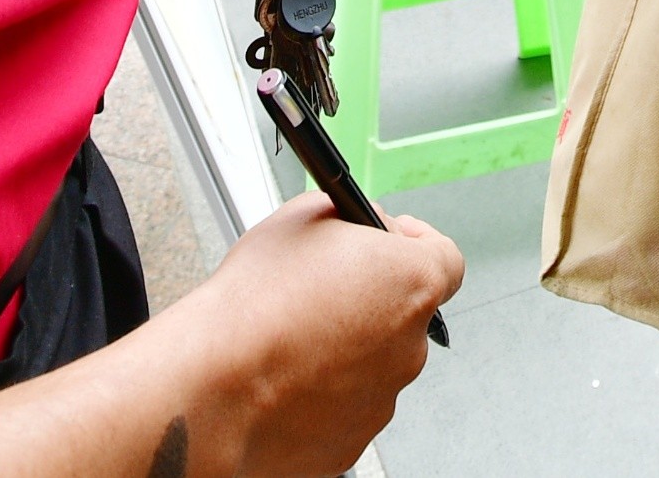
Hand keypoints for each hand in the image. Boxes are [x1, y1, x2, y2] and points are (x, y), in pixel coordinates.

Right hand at [167, 196, 464, 477]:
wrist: (212, 389)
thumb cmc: (252, 306)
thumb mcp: (303, 219)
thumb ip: (351, 217)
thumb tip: (363, 224)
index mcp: (410, 285)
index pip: (445, 258)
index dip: (414, 244)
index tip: (385, 241)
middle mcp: (409, 348)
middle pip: (404, 313)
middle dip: (370, 298)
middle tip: (321, 290)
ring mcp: (382, 401)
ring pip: (373, 363)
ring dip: (344, 348)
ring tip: (289, 337)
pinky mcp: (351, 442)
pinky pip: (344, 406)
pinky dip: (321, 392)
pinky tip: (283, 376)